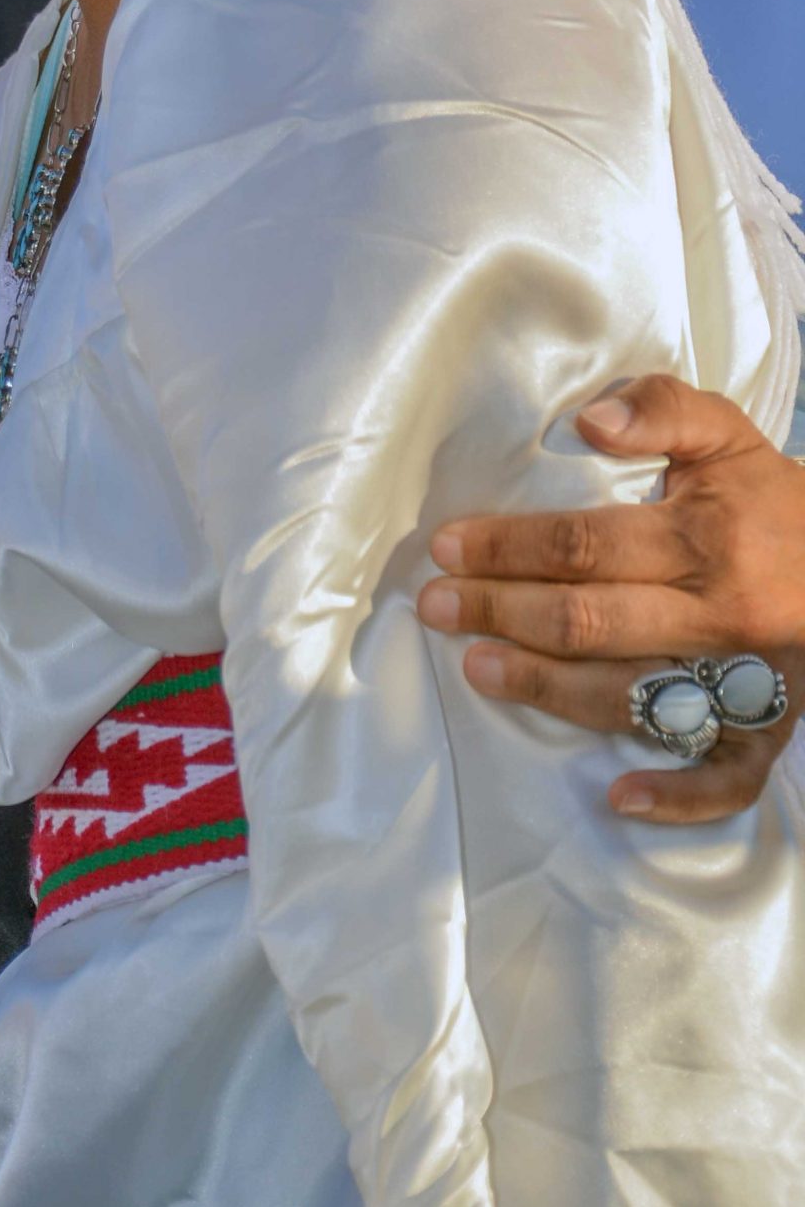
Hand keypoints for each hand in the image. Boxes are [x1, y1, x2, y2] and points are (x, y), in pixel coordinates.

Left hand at [416, 373, 804, 822]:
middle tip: (436, 605)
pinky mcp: (772, 728)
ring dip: (549, 690)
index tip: (447, 547)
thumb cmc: (773, 499)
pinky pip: (728, 777)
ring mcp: (748, 680)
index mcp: (706, 539)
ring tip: (479, 669)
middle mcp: (722, 614)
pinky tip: (619, 797)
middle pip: (592, 622)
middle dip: (503, 613)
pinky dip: (678, 796)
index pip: (585, 546)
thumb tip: (591, 420)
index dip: (509, 548)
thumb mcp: (726, 433)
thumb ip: (660, 408)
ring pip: (634, 697)